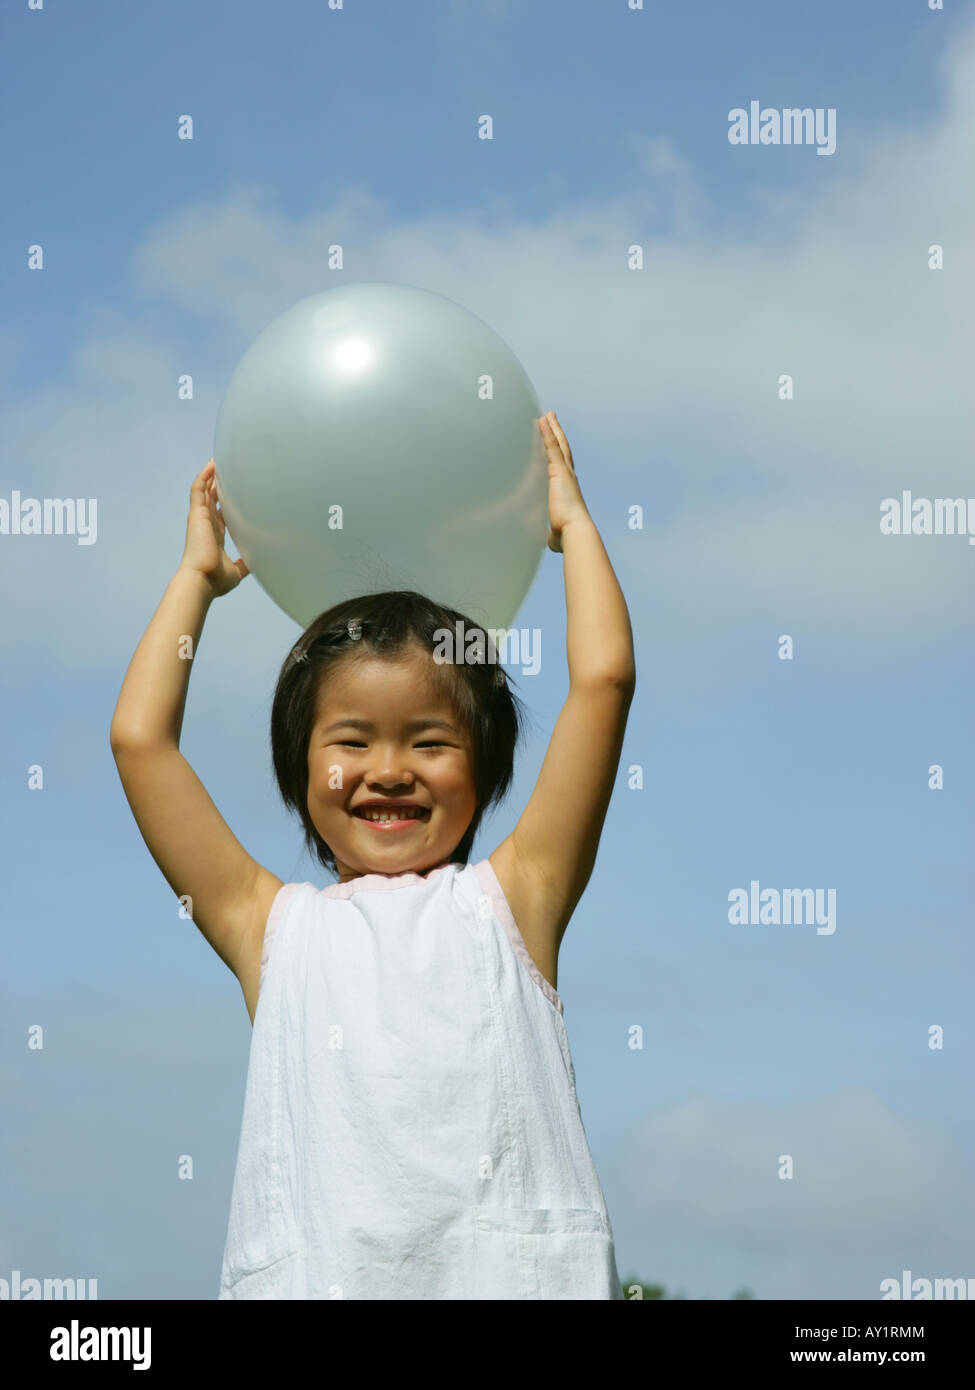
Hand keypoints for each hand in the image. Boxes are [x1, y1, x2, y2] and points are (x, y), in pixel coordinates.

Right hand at [178, 459, 248, 596]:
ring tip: (219, 461)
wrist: (202, 580)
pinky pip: (198, 489)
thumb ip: (246, 565)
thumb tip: (258, 563)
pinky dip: (204, 476)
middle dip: (219, 485)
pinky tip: (212, 464)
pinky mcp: (196, 514)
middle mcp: (207, 525)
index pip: (221, 514)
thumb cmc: (216, 580)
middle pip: (212, 499)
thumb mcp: (237, 572)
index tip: (237, 493)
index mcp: (215, 536)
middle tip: (229, 470)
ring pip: (204, 491)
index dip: (227, 503)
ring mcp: (200, 518)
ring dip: (211, 476)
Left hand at [538, 411, 589, 552]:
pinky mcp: (558, 470)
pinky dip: (547, 433)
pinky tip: (543, 420)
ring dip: (552, 428)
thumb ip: (550, 534)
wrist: (574, 532)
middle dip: (557, 434)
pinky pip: (552, 447)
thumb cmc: (566, 535)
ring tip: (548, 414)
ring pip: (558, 444)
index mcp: (566, 489)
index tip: (555, 444)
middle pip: (562, 449)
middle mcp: (568, 477)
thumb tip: (550, 542)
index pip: (561, 467)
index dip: (558, 454)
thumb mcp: (553, 533)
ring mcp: (564, 472)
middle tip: (552, 419)